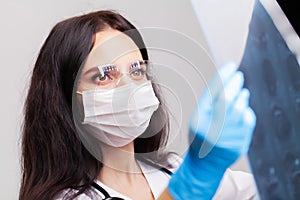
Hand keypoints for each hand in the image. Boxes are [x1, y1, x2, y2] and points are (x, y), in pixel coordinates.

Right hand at [168, 62, 255, 198]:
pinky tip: (242, 110)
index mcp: (199, 120)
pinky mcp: (240, 144)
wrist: (205, 164)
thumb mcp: (198, 117)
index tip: (230, 65)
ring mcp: (227, 138)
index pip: (212, 93)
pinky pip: (248, 121)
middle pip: (228, 99)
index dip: (222, 76)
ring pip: (240, 108)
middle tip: (238, 75)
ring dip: (242, 96)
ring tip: (240, 94)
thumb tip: (227, 81)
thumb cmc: (200, 138)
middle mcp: (212, 129)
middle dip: (235, 83)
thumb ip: (210, 101)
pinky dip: (247, 111)